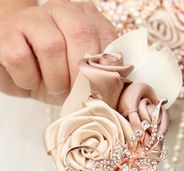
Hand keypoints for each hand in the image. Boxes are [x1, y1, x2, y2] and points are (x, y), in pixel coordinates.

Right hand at [0, 0, 116, 103]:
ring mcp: (32, 19)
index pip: (106, 37)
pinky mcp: (6, 34)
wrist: (16, 63)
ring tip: (54, 88)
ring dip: (55, 79)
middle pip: (81, 34)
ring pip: (51, 45)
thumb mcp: (81, 75)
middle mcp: (61, 10)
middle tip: (76, 92)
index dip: (106, 69)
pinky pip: (20, 58)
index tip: (101, 91)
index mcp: (87, 19)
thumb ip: (100, 74)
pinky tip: (30, 82)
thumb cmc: (55, 71)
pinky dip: (28, 80)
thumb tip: (119, 90)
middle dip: (81, 73)